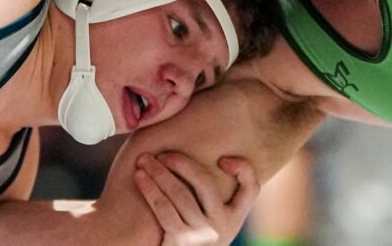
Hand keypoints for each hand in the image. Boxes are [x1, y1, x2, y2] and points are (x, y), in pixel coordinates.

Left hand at [134, 152, 258, 245]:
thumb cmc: (189, 241)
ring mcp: (203, 235)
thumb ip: (212, 203)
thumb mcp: (209, 226)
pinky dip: (150, 189)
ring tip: (144, 160)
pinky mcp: (182, 241)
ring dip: (158, 172)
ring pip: (180, 193)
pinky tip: (139, 178)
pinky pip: (164, 208)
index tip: (223, 159)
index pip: (252, 189)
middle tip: (162, 153)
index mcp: (234, 220)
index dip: (244, 169)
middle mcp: (223, 227)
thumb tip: (213, 161)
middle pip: (205, 183)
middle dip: (181, 162)